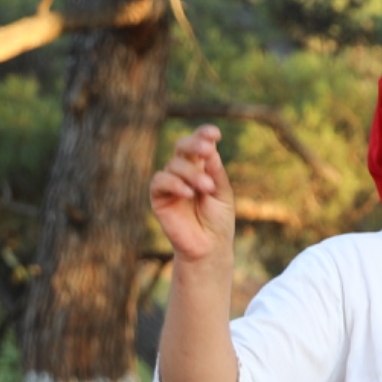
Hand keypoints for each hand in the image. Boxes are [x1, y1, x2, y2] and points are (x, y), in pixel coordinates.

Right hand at [150, 125, 235, 263]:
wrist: (209, 246)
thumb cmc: (218, 220)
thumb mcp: (223, 194)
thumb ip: (215, 173)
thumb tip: (210, 149)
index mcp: (202, 167)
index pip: (200, 144)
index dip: (203, 134)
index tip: (215, 134)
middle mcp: (184, 171)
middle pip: (182, 147)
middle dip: (194, 144)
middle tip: (207, 149)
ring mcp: (170, 183)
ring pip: (174, 164)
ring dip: (191, 173)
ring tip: (207, 188)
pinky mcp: (158, 197)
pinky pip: (160, 182)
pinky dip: (174, 184)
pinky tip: (188, 192)